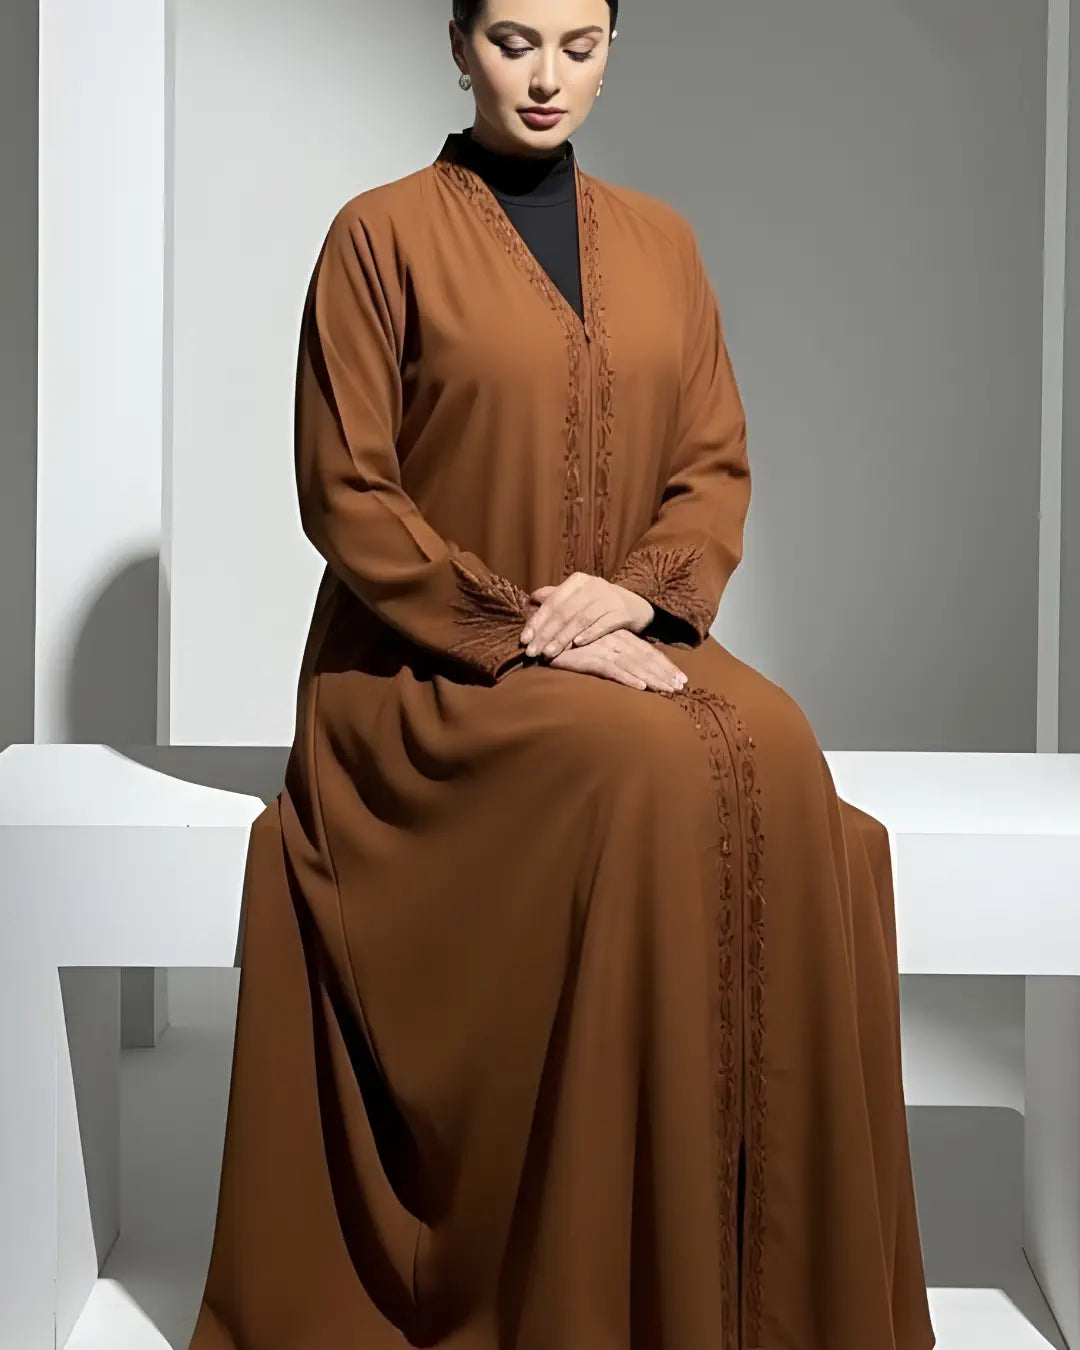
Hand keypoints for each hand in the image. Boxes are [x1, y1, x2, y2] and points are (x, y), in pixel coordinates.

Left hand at [520, 573, 654, 659]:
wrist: (636, 607)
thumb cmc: (600, 604)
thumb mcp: (578, 597)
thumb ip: (555, 598)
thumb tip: (530, 600)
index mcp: (577, 582)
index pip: (552, 602)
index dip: (537, 621)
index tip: (524, 640)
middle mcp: (592, 586)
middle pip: (564, 612)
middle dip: (546, 634)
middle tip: (533, 652)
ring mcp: (608, 598)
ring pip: (581, 619)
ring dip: (563, 638)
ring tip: (549, 653)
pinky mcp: (622, 612)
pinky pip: (603, 624)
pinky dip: (589, 634)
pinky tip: (577, 645)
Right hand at [547, 629, 688, 692]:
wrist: (542, 633)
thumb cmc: (567, 640)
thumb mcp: (592, 646)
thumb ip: (608, 654)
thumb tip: (631, 668)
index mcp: (618, 637)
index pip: (646, 652)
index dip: (664, 665)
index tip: (680, 678)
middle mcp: (615, 641)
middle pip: (645, 659)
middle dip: (664, 673)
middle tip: (680, 687)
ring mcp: (603, 649)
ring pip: (633, 665)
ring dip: (652, 678)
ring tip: (668, 690)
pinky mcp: (588, 658)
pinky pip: (611, 670)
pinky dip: (627, 678)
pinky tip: (640, 686)